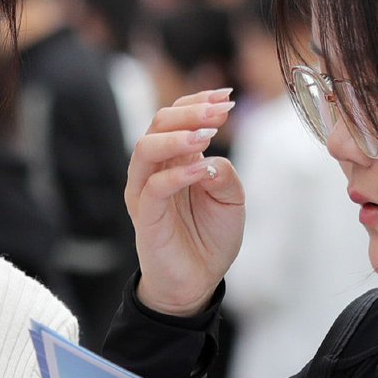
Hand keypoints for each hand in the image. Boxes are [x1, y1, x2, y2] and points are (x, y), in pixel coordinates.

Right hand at [126, 88, 245, 315]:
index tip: (226, 96)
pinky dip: (178, 174)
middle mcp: (155, 169)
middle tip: (219, 111)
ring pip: (146, 148)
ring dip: (178, 136)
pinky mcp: (145, 216)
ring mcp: (146, 191)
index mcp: (174, 159)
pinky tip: (202, 169)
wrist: (198, 281)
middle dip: (190, 111)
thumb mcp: (231, 198)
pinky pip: (154, 187)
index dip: (198, 101)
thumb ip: (224, 172)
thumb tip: (211, 157)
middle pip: (159, 123)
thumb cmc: (209, 238)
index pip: (176, 117)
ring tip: (207, 133)